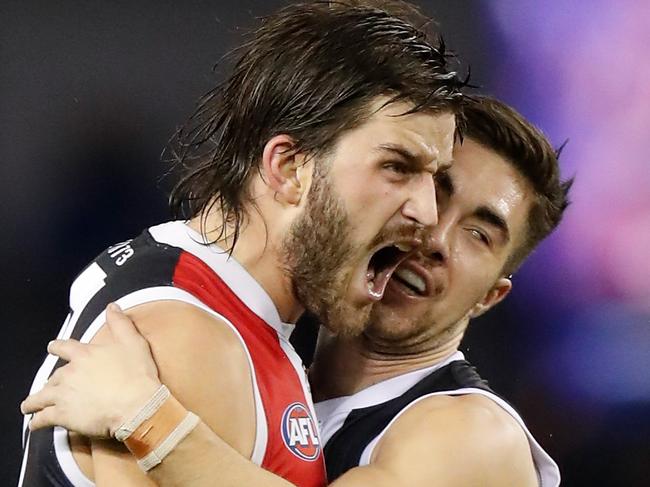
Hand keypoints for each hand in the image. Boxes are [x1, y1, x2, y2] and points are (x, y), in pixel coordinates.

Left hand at [21, 303, 161, 437]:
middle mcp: (70, 373)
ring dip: (34, 401)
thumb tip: (112, 307)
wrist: (136, 404)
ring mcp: (63, 394)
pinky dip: (37, 421)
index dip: (56, 347)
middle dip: (52, 380)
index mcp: (85, 355)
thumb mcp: (133, 341)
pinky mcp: (62, 415)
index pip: (63, 347)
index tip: (52, 348)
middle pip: (53, 375)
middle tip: (51, 385)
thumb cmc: (137, 375)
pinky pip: (42, 418)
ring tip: (30, 406)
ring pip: (41, 397)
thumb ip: (120, 323)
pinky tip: (36, 423)